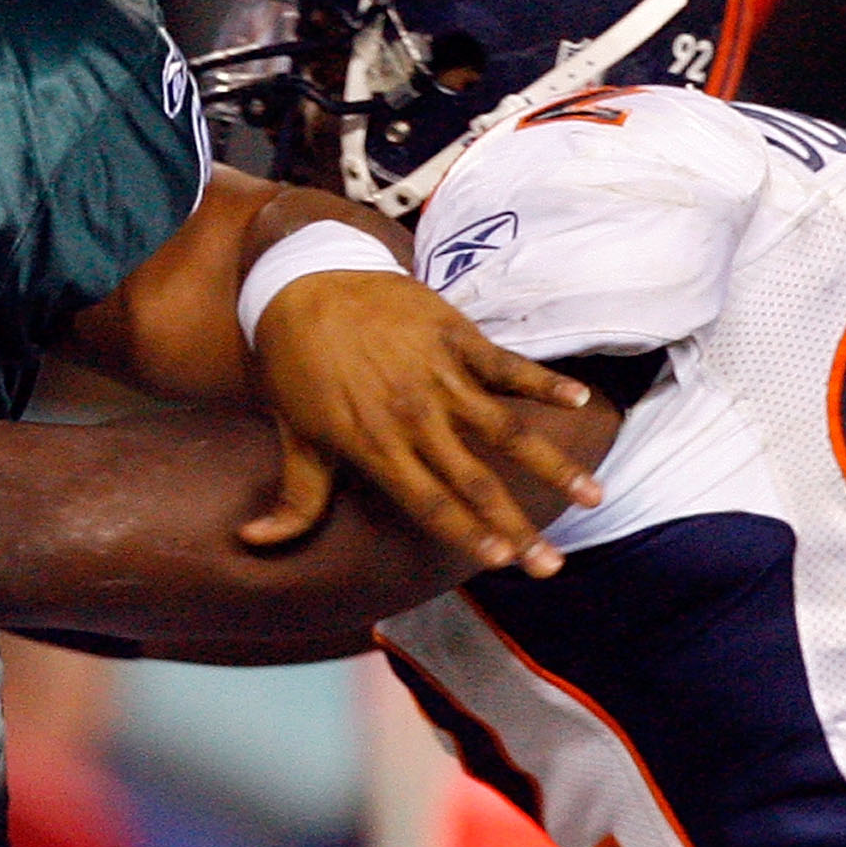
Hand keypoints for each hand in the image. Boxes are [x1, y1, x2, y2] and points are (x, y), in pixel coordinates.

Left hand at [242, 270, 601, 575]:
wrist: (304, 280)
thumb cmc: (296, 365)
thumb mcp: (293, 434)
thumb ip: (293, 498)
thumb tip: (254, 543)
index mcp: (375, 445)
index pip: (430, 502)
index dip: (468, 533)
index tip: (504, 561)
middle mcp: (413, 416)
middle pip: (475, 481)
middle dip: (518, 525)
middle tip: (552, 565)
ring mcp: (439, 374)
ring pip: (505, 429)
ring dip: (552, 464)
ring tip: (591, 496)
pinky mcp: (455, 335)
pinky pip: (507, 364)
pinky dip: (545, 380)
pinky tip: (581, 398)